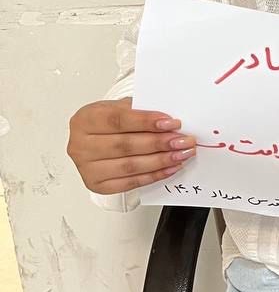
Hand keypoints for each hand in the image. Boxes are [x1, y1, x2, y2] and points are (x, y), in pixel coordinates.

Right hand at [66, 98, 194, 195]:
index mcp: (85, 120)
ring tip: (182, 154)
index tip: (172, 122)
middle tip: (184, 141)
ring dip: (161, 161)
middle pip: (125, 145)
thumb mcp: (119, 107)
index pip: (118, 120)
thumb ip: (140, 111)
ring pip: (129, 166)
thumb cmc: (109, 121)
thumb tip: (170, 122)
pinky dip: (153, 175)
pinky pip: (130, 183)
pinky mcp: (97, 185)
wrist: (94, 138)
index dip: (146, 122)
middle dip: (159, 143)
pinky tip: (170, 168)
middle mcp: (81, 145)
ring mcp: (87, 168)